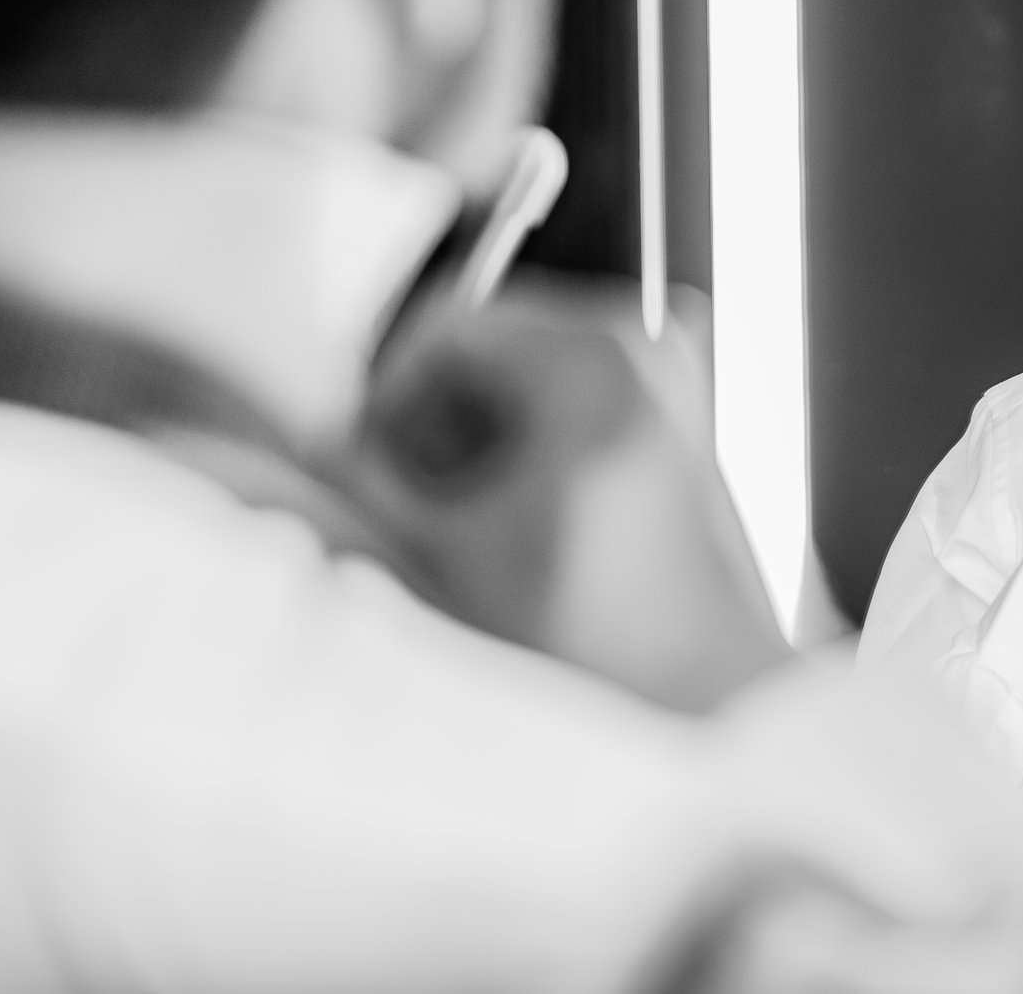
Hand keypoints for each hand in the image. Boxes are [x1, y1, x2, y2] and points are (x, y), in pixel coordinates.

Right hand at [355, 276, 791, 711]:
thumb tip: (318, 445)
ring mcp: (675, 379)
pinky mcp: (683, 420)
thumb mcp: (447, 555)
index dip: (385, 392)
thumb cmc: (599, 638)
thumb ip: (362, 485)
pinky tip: (514, 522)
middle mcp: (646, 345)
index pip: (447, 325)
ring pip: (529, 375)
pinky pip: (577, 400)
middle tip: (405, 495)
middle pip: (491, 342)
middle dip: (433, 417)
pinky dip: (530, 447)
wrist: (704, 698)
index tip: (358, 455)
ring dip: (478, 435)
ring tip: (462, 521)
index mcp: (593, 355)